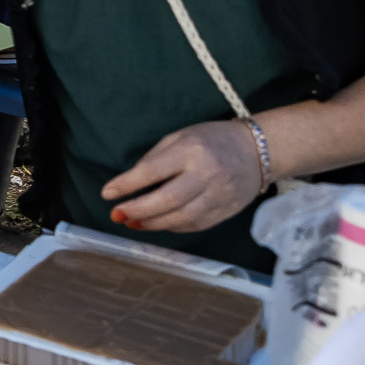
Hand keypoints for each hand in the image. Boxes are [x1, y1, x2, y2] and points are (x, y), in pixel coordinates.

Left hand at [103, 119, 265, 235]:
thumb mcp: (179, 137)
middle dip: (138, 210)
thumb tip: (128, 185)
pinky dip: (172, 227)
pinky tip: (158, 223)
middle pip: (168, 199)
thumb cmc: (211, 140)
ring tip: (132, 222)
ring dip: (152, 223)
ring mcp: (220, 195)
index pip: (153, 170)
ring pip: (182, 217)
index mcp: (191, 150)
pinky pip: (195, 225)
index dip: (127, 184)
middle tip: (117, 214)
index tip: (107, 193)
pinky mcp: (227, 211)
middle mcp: (207, 174)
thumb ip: (155, 159)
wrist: (257, 150)